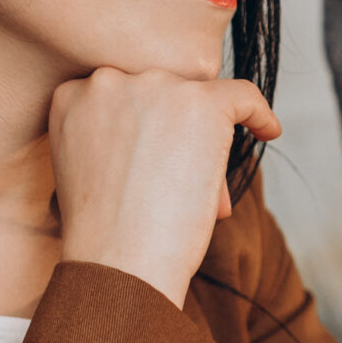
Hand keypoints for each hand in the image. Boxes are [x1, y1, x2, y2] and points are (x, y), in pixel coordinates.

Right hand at [50, 69, 280, 306]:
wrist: (118, 263)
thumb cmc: (103, 233)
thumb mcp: (89, 167)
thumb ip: (114, 133)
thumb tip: (171, 127)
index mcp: (72, 94)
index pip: (126, 93)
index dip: (147, 128)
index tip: (154, 162)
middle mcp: (108, 79)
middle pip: (162, 95)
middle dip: (175, 139)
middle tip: (174, 189)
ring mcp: (155, 87)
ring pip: (197, 103)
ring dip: (204, 145)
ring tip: (198, 195)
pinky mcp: (200, 103)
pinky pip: (242, 95)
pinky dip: (259, 114)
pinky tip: (268, 131)